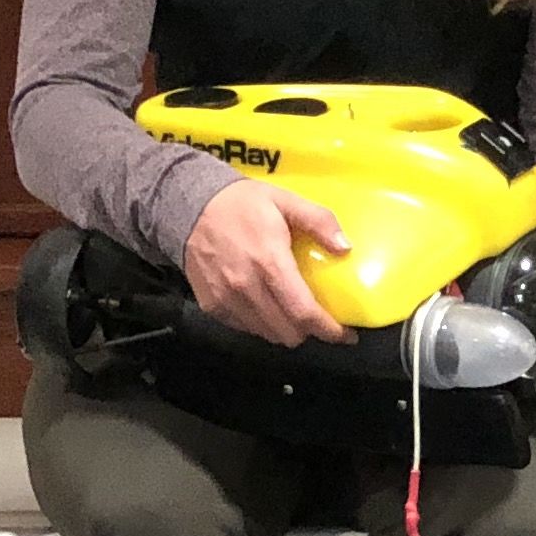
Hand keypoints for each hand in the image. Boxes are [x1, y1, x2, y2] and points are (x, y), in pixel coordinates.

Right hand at [181, 177, 351, 347]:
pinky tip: (266, 304)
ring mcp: (226, 299)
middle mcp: (246, 287)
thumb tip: (345, 248)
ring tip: (292, 311)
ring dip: (285, 328)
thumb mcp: (285, 200)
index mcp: (269, 262)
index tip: (346, 335)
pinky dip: (261, 323)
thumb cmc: (241, 203)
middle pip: (287, 332)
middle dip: (309, 330)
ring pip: (267, 334)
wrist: (189, 205)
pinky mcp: (211, 305)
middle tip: (318, 317)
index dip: (329, 330)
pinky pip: (245, 327)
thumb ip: (318, 221)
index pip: (303, 312)